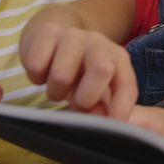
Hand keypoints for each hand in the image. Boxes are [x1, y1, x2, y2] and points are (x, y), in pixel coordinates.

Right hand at [20, 16, 138, 119]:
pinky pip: (36, 66)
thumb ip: (102, 107)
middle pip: (101, 69)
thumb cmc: (76, 69)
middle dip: (84, 98)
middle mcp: (99, 43)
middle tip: (73, 102)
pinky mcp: (46, 33)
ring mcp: (73, 35)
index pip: (127, 85)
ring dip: (55, 91)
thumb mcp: (94, 88)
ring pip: (61, 75)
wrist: (52, 35)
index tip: (107, 130)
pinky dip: (36, 78)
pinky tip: (43, 71)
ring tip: (56, 86)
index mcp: (118, 59)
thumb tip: (101, 121)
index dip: (120, 109)